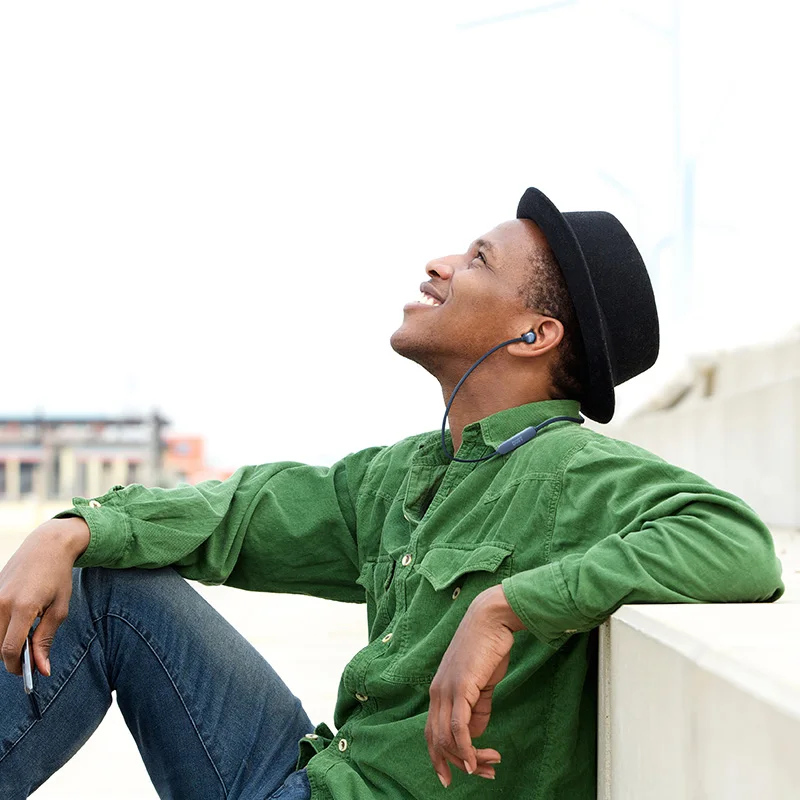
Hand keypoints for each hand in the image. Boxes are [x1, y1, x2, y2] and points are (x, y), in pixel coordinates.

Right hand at [0, 518, 89, 676]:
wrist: (47, 545)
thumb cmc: (58, 576)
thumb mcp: (60, 608)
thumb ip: (46, 640)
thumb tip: (42, 670)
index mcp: (23, 607)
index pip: (9, 649)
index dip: (17, 666)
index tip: (28, 672)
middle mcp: (2, 603)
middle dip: (12, 657)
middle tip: (30, 656)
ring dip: (5, 642)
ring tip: (25, 638)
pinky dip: (2, 628)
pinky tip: (17, 623)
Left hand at [425, 584, 524, 787]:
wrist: (491, 619)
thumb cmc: (488, 648)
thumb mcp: (481, 683)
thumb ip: (477, 707)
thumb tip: (474, 733)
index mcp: (438, 691)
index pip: (432, 733)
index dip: (441, 758)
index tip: (458, 775)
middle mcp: (436, 693)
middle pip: (436, 741)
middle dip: (456, 764)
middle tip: (482, 774)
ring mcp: (446, 689)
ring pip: (446, 738)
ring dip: (468, 759)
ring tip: (488, 767)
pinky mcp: (461, 687)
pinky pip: (458, 727)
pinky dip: (466, 748)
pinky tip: (476, 761)